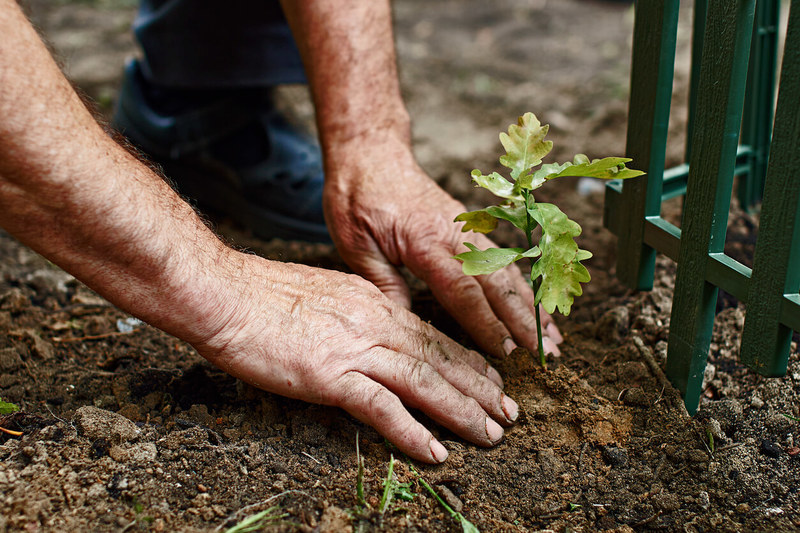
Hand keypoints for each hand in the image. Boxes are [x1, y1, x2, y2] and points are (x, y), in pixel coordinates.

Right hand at [194, 252, 516, 462]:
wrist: (226, 294)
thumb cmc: (265, 295)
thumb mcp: (326, 294)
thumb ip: (357, 314)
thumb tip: (376, 333)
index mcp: (374, 304)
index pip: (431, 336)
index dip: (466, 360)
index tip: (491, 379)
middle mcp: (376, 323)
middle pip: (440, 359)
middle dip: (479, 388)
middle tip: (509, 413)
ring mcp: (356, 349)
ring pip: (424, 382)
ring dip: (461, 411)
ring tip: (491, 434)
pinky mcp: (332, 375)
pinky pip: (382, 408)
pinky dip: (412, 432)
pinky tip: (436, 451)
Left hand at [323, 132, 562, 359]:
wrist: (370, 152)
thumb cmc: (356, 197)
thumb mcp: (355, 244)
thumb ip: (384, 284)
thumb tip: (404, 326)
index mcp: (424, 241)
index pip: (463, 290)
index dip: (487, 324)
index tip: (506, 353)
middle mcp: (454, 234)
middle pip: (498, 282)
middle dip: (524, 321)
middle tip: (546, 355)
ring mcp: (465, 228)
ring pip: (508, 270)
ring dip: (532, 305)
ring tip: (554, 338)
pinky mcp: (468, 226)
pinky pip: (503, 258)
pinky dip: (523, 285)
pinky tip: (536, 305)